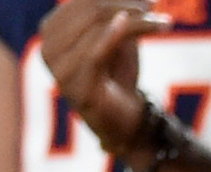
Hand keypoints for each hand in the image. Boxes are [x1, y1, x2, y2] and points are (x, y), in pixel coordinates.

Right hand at [39, 0, 162, 158]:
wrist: (126, 121)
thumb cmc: (119, 75)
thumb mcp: (115, 36)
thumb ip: (112, 10)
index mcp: (51, 31)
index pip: (82, 1)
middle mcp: (48, 47)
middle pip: (89, 10)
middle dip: (125, 3)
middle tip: (154, 4)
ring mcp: (59, 69)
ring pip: (98, 27)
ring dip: (135, 20)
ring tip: (162, 22)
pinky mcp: (76, 86)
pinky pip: (97, 51)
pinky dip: (117, 34)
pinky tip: (137, 23)